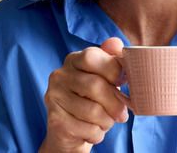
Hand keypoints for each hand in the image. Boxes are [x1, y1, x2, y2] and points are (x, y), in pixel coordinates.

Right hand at [39, 37, 128, 152]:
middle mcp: (59, 76)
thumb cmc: (93, 101)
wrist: (70, 132)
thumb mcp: (104, 79)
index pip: (91, 56)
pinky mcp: (55, 121)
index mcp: (73, 60)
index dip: (112, 69)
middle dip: (115, 103)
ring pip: (93, 111)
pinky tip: (93, 131)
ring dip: (107, 121)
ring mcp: (53, 98)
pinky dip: (98, 133)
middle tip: (122, 114)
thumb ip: (112, 59)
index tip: (123, 82)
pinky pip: (87, 129)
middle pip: (95, 86)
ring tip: (106, 122)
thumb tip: (116, 43)